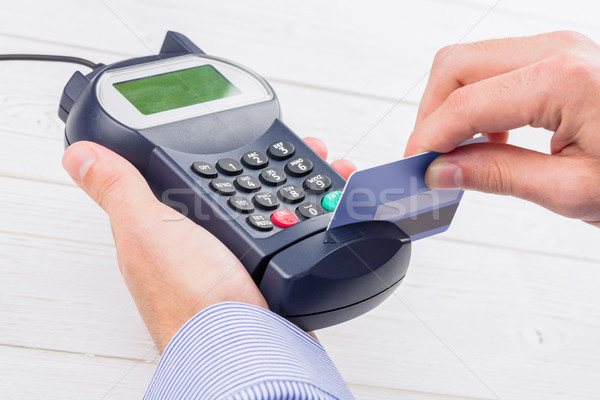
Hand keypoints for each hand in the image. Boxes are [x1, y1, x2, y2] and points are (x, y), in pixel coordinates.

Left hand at [62, 138, 355, 351]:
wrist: (246, 348)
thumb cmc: (193, 301)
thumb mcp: (149, 231)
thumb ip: (120, 189)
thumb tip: (79, 155)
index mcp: (174, 227)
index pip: (198, 172)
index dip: (220, 148)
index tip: (242, 129)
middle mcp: (210, 243)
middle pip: (246, 185)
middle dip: (273, 161)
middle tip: (297, 144)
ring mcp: (248, 256)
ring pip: (281, 204)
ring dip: (305, 182)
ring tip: (326, 164)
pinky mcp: (279, 270)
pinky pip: (303, 230)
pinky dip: (322, 212)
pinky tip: (333, 205)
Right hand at [405, 31, 599, 226]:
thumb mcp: (574, 191)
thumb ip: (498, 176)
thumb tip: (444, 170)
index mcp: (563, 79)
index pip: (463, 105)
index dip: (428, 139)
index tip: (414, 169)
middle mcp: (559, 50)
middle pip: (455, 66)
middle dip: (430, 114)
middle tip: (426, 158)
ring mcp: (560, 48)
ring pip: (470, 63)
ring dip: (450, 107)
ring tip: (453, 152)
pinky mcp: (562, 58)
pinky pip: (495, 68)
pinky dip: (475, 102)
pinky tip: (485, 138)